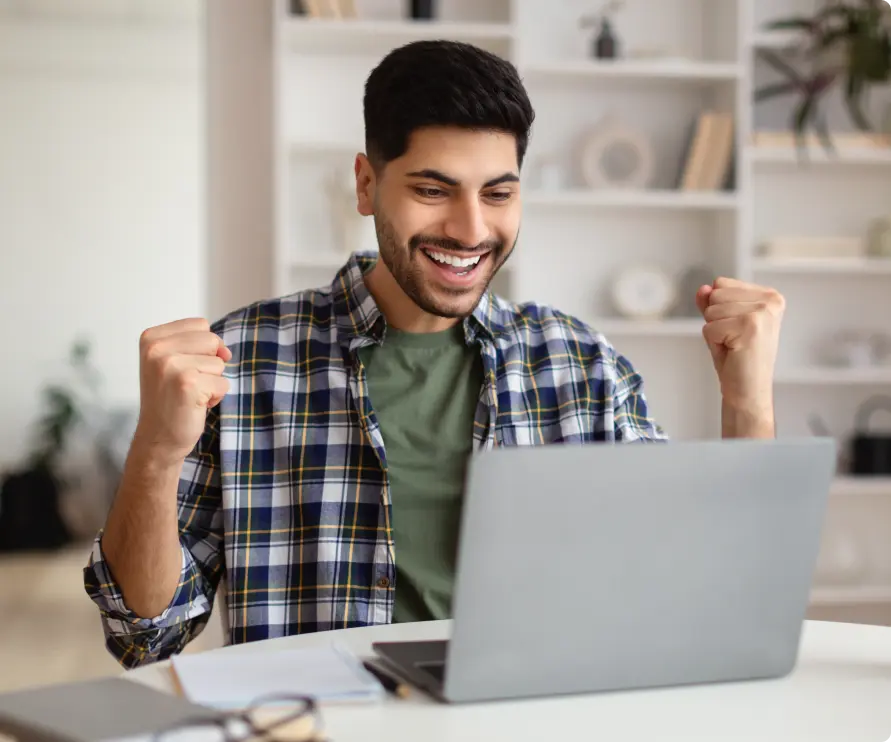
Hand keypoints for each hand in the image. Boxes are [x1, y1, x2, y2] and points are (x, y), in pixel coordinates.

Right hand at [133, 318, 230, 465]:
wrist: (157, 438)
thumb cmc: (169, 399)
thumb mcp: (173, 361)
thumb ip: (197, 345)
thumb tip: (226, 352)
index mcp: (151, 337)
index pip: (200, 324)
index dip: (203, 348)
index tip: (185, 367)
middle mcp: (157, 348)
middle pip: (211, 340)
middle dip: (208, 364)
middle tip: (187, 383)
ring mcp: (171, 365)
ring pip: (219, 363)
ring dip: (212, 382)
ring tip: (190, 395)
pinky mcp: (188, 384)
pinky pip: (222, 384)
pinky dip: (215, 397)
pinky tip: (194, 405)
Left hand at [696, 277, 784, 413]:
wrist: (748, 391)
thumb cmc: (737, 358)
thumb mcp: (722, 322)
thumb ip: (712, 303)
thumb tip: (703, 288)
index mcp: (770, 295)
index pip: (721, 283)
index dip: (719, 309)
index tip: (735, 328)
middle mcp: (771, 300)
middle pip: (715, 295)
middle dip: (715, 320)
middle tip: (733, 340)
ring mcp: (762, 313)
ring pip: (711, 311)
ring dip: (715, 332)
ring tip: (733, 346)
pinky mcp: (750, 326)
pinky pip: (709, 328)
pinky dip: (714, 343)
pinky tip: (733, 352)